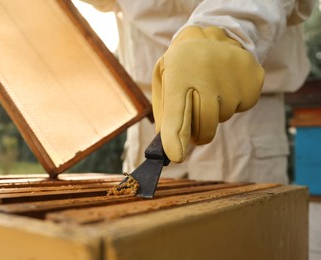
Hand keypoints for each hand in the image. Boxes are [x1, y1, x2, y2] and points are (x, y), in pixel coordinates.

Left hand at [152, 26, 263, 162]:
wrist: (212, 34)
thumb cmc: (182, 66)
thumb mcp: (164, 80)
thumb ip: (164, 113)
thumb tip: (169, 148)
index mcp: (177, 74)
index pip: (176, 112)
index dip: (175, 137)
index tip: (176, 156)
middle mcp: (206, 74)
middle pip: (204, 125)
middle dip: (198, 133)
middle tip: (195, 125)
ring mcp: (233, 75)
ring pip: (223, 117)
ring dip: (216, 112)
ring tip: (211, 88)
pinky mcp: (253, 77)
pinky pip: (242, 106)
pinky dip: (233, 102)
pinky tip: (226, 84)